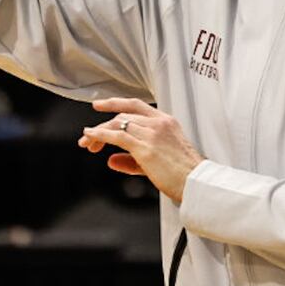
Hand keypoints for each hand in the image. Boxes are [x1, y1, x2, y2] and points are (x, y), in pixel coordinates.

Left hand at [79, 98, 205, 204]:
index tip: (100, 105)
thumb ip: (132, 161)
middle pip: (123, 115)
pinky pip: (117, 136)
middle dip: (103, 125)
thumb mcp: (156, 162)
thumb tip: (111, 160)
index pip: (136, 105)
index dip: (116, 103)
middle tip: (89, 137)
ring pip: (118, 124)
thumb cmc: (183, 175)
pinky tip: (92, 138)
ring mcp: (152, 134)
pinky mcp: (145, 147)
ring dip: (98, 132)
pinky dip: (100, 135)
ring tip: (87, 142)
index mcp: (166, 122)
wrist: (196, 183)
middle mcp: (159, 123)